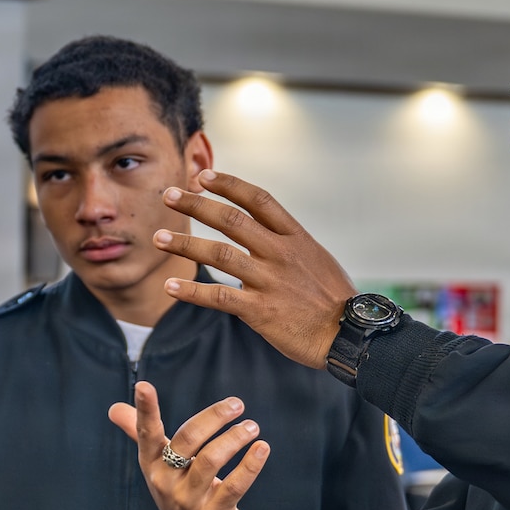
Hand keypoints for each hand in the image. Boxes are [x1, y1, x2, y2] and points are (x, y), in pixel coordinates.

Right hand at [107, 384, 270, 509]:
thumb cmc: (178, 491)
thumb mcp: (157, 467)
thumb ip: (140, 434)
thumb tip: (114, 408)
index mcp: (151, 465)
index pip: (146, 434)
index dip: (145, 410)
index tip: (143, 386)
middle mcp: (165, 482)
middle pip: (188, 440)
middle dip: (214, 417)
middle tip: (237, 404)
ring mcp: (188, 501)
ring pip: (211, 460)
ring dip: (235, 438)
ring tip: (252, 426)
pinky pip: (234, 486)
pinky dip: (250, 465)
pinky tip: (262, 448)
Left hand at [153, 170, 355, 369]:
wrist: (351, 334)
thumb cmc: (334, 298)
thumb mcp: (316, 258)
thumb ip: (288, 243)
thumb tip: (264, 230)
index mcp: (295, 237)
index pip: (258, 200)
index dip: (229, 184)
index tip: (203, 175)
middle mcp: (279, 253)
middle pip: (231, 219)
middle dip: (196, 204)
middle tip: (168, 195)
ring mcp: (269, 280)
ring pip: (219, 253)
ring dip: (184, 244)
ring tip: (158, 239)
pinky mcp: (260, 310)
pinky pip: (219, 296)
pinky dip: (192, 290)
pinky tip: (171, 286)